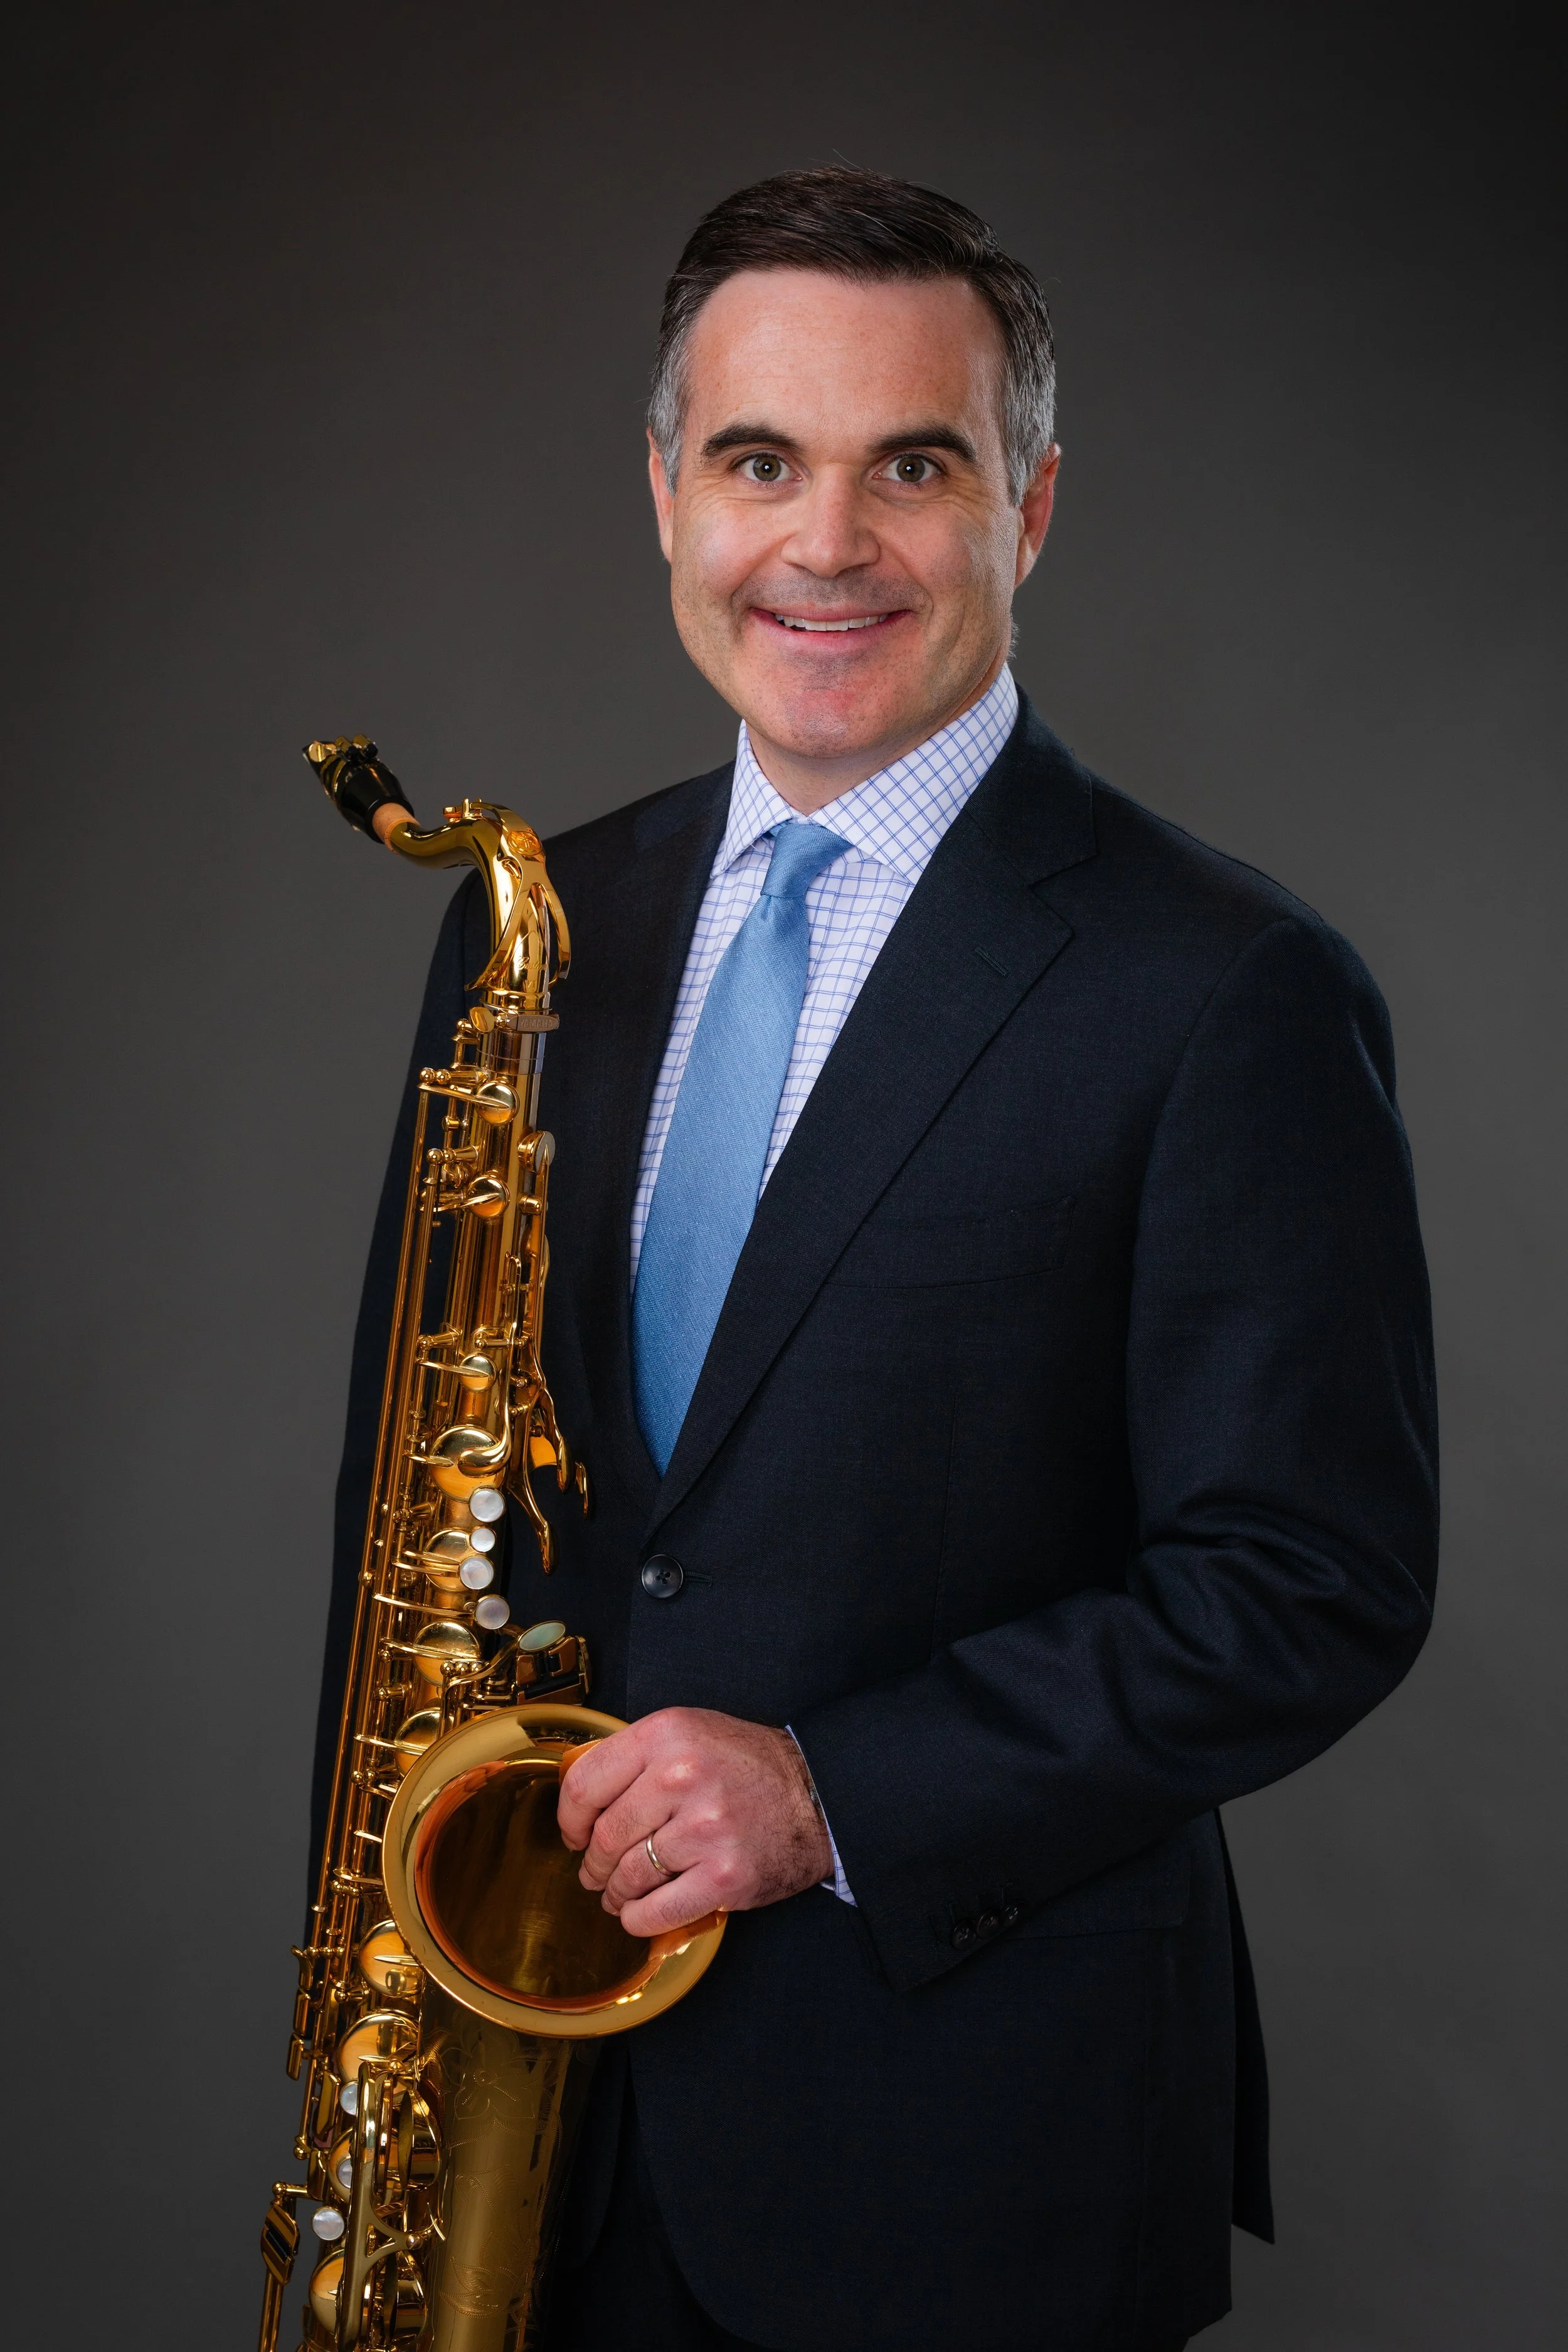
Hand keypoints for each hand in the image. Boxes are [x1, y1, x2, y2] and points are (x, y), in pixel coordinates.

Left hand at [556, 1708, 832, 1937]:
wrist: (818, 1796)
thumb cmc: (750, 1766)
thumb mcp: (691, 1733)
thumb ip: (639, 1756)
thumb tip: (582, 1798)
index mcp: (667, 1735)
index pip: (585, 1782)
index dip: (570, 1818)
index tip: (574, 1833)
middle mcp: (682, 1777)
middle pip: (606, 1836)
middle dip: (593, 1863)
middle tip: (596, 1872)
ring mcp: (705, 1829)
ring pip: (628, 1876)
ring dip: (615, 1893)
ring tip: (619, 1893)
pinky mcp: (724, 1876)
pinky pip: (656, 1911)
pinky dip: (639, 1918)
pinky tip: (640, 1912)